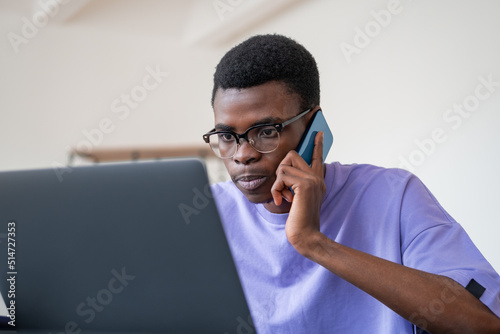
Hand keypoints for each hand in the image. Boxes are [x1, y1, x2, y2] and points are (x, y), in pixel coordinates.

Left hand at [271, 131, 325, 253]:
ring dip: (277, 183)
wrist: (306, 235)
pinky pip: (281, 176)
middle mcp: (317, 178)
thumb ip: (295, 184)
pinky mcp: (305, 185)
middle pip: (292, 155)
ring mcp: (312, 180)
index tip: (319, 132)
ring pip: (284, 166)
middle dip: (280, 169)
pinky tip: (280, 200)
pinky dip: (276, 188)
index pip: (317, 157)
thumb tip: (284, 170)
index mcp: (317, 181)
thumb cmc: (299, 220)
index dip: (317, 144)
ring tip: (282, 197)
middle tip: (282, 188)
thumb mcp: (297, 198)